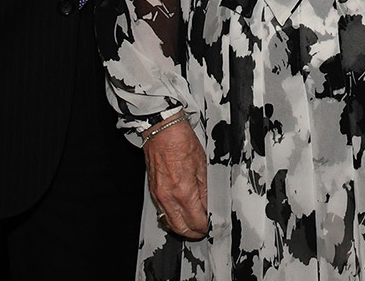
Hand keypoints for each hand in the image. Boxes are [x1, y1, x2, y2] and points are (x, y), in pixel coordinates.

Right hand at [144, 113, 207, 238]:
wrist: (161, 131)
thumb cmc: (181, 141)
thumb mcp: (202, 165)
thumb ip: (205, 189)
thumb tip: (209, 205)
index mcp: (183, 191)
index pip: (196, 221)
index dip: (205, 227)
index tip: (211, 225)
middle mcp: (168, 196)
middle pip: (181, 228)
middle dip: (193, 232)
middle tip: (203, 229)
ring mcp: (158, 195)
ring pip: (169, 222)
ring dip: (181, 227)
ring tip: (193, 223)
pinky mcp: (153, 191)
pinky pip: (162, 212)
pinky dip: (171, 217)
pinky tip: (180, 213)